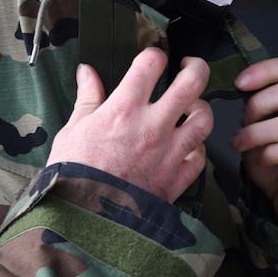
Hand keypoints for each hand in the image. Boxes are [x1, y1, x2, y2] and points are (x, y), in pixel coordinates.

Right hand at [47, 47, 213, 202]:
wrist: (83, 221)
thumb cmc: (73, 176)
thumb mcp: (73, 130)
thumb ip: (87, 98)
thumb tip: (87, 72)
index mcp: (124, 109)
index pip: (151, 63)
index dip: (154, 55)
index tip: (153, 59)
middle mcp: (153, 126)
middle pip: (192, 83)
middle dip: (196, 67)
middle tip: (190, 66)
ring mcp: (169, 152)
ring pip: (204, 119)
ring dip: (201, 109)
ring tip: (192, 107)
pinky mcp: (176, 179)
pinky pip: (200, 158)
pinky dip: (198, 149)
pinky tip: (188, 146)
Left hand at [230, 57, 277, 234]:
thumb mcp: (266, 124)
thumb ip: (261, 103)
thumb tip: (245, 86)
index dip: (265, 71)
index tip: (240, 83)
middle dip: (259, 104)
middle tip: (243, 121)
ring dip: (256, 133)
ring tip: (240, 142)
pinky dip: (267, 153)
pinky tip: (260, 160)